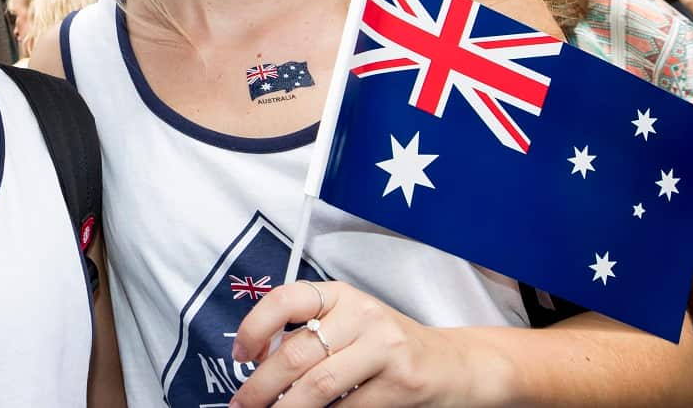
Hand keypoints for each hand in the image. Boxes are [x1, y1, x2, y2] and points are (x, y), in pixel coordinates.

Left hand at [229, 280, 482, 407]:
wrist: (453, 364)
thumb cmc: (389, 346)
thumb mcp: (349, 324)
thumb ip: (310, 333)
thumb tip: (258, 362)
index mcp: (340, 296)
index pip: (286, 299)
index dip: (255, 327)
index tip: (239, 355)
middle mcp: (362, 314)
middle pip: (296, 353)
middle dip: (261, 385)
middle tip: (243, 403)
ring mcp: (384, 348)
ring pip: (319, 386)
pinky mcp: (402, 383)